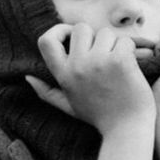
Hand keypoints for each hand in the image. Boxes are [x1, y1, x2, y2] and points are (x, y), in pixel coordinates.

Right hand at [35, 23, 154, 135]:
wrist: (127, 130)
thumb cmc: (100, 117)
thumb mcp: (69, 106)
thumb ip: (47, 92)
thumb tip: (28, 78)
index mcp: (63, 75)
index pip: (46, 41)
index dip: (59, 31)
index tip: (72, 37)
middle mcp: (77, 66)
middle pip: (81, 29)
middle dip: (94, 37)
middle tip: (104, 54)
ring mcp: (99, 62)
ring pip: (105, 33)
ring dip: (114, 44)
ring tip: (118, 65)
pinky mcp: (120, 61)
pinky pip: (124, 41)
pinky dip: (130, 50)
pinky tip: (131, 67)